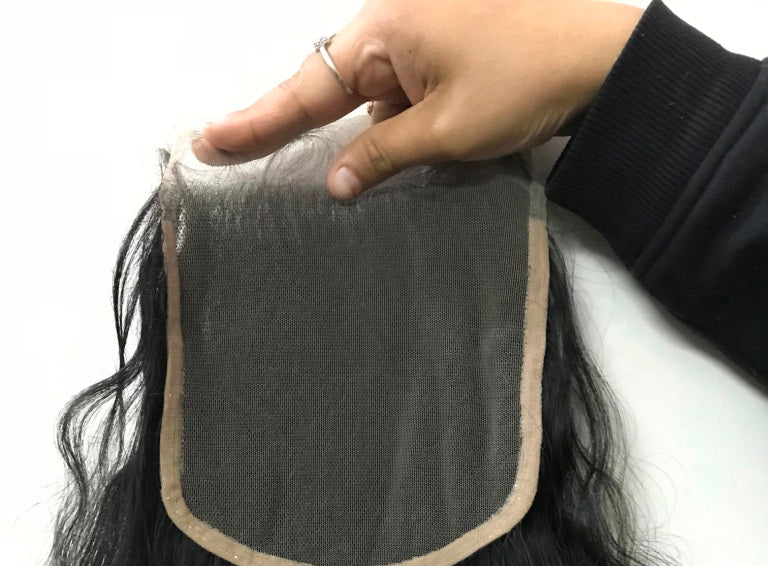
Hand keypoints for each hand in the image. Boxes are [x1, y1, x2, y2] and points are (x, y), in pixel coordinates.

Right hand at [201, 0, 643, 199]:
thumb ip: (382, 154)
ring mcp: (419, 40)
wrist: (600, 59)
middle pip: (331, 88)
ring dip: (374, 135)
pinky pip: (402, 97)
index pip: (307, 88)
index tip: (209, 142)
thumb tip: (335, 183)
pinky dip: (402, 126)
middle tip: (230, 152)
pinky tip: (425, 147)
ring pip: (370, 99)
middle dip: (298, 127)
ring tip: (394, 159)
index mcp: (385, 31)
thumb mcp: (446, 131)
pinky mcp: (442, 56)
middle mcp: (393, 26)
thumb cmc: (524, 82)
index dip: (257, 122)